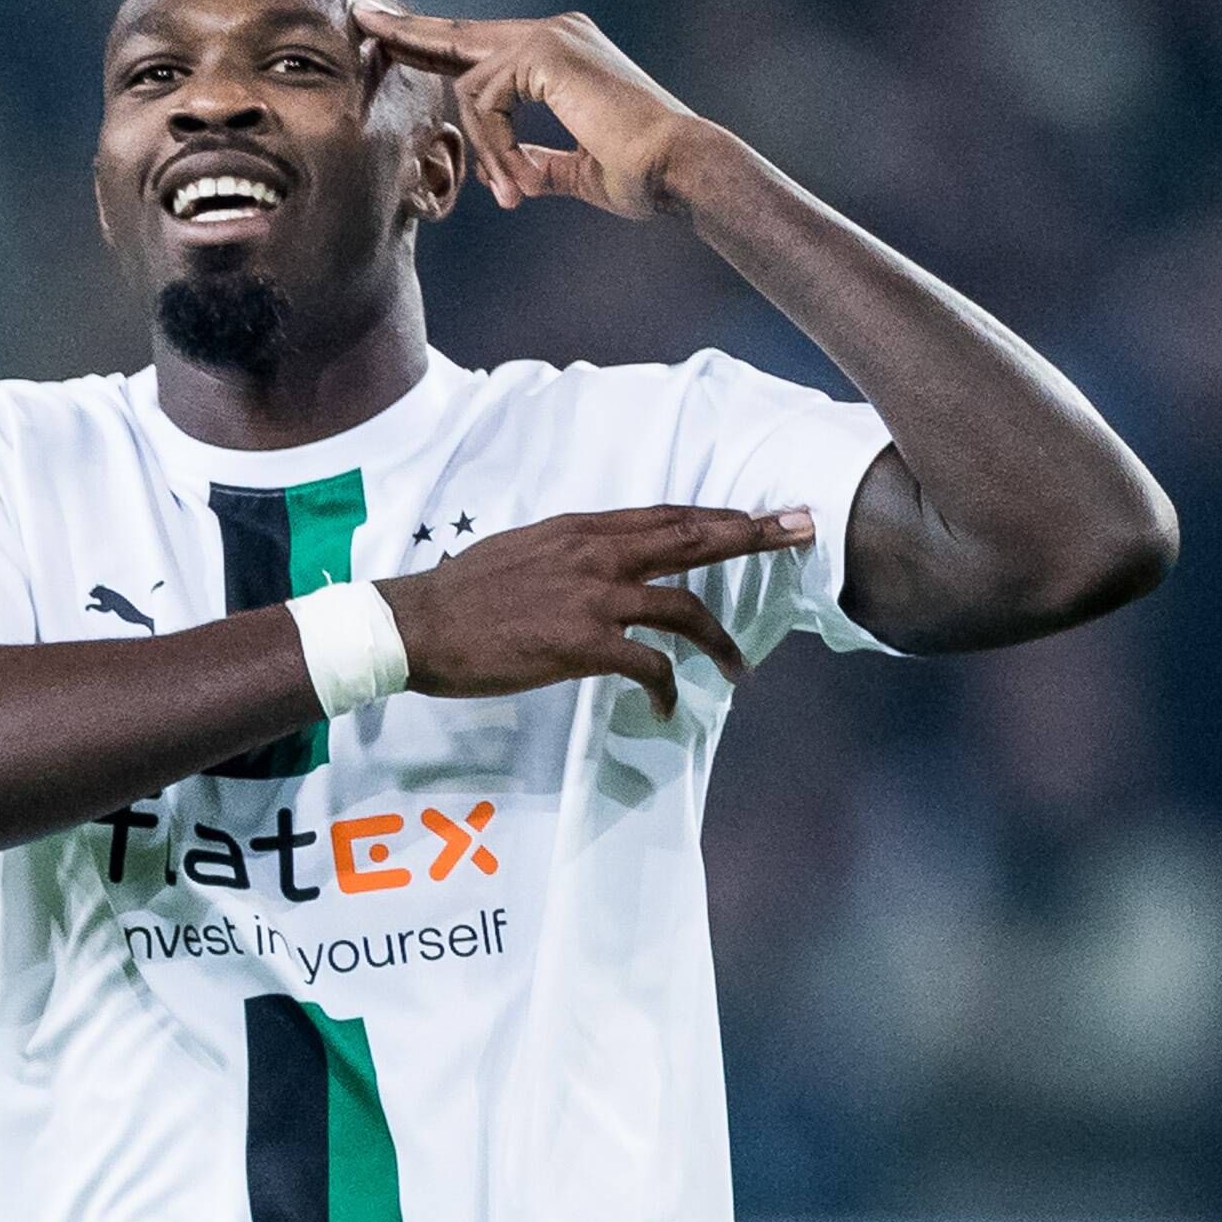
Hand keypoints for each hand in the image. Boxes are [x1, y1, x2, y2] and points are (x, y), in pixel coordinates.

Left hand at [353, 0, 710, 217]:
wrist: (677, 168)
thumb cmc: (640, 174)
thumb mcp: (576, 172)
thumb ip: (538, 163)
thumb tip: (511, 174)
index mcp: (562, 53)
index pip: (482, 47)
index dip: (434, 45)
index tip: (388, 37)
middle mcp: (555, 32)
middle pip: (461, 35)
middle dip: (408, 31)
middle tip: (359, 17)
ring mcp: (551, 36)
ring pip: (473, 89)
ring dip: (487, 151)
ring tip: (515, 194)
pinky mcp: (547, 52)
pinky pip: (488, 100)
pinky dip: (497, 147)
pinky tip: (520, 182)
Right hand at [377, 505, 813, 720]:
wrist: (419, 624)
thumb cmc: (462, 594)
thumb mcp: (523, 551)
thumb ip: (570, 554)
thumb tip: (596, 564)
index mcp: (582, 530)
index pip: (666, 517)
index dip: (719, 515)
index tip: (762, 513)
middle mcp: (596, 554)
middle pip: (692, 539)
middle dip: (753, 535)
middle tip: (802, 529)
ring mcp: (593, 597)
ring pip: (683, 608)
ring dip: (719, 639)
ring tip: (739, 667)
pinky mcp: (582, 643)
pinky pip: (647, 665)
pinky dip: (665, 688)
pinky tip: (666, 707)